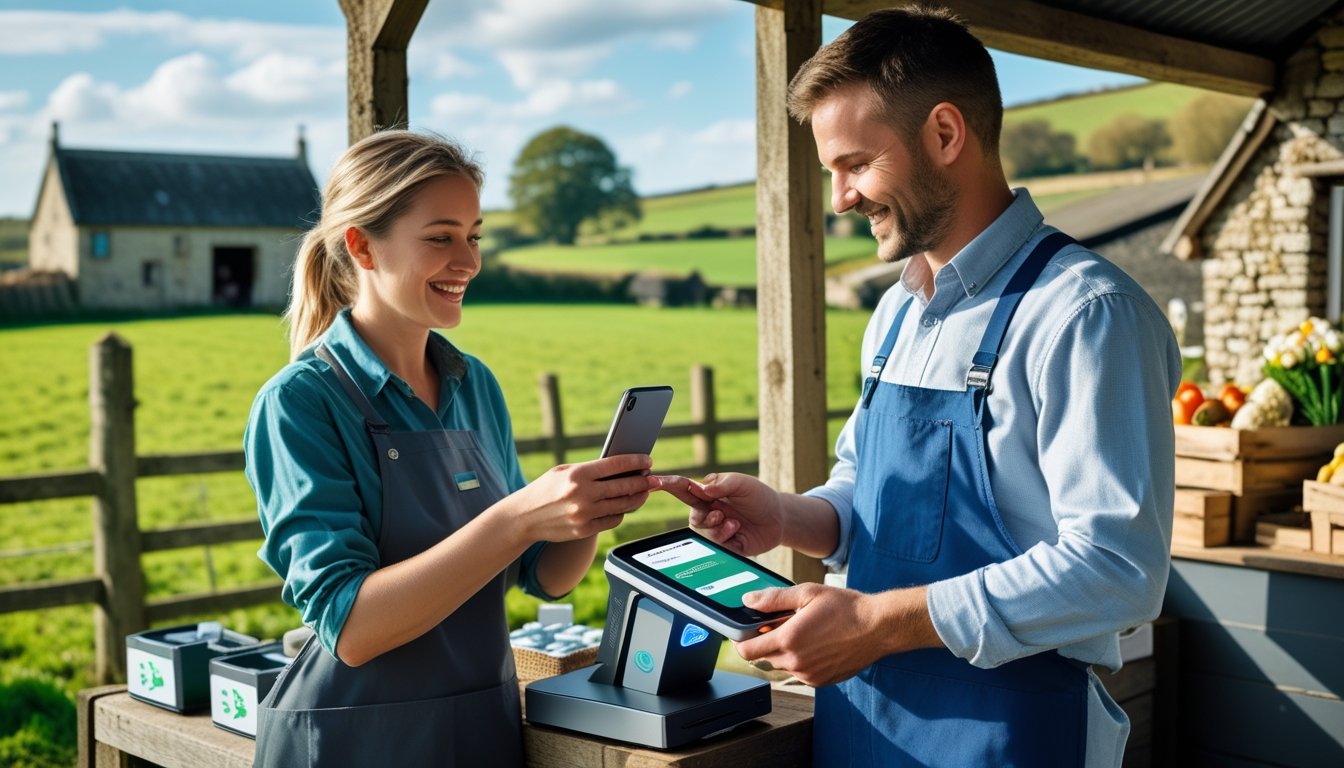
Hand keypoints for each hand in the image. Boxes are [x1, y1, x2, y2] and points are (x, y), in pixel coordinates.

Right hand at [507, 453, 656, 542]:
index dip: (636, 463)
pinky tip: (625, 506)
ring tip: (645, 492)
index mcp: (578, 475)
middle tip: (654, 478)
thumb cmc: (546, 489)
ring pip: (622, 505)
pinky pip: (613, 520)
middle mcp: (582, 494)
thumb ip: (590, 470)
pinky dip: (621, 512)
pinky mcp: (585, 530)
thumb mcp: (564, 471)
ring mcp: (584, 514)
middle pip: (624, 486)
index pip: (615, 465)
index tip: (648, 461)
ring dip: (638, 498)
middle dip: (644, 481)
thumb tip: (621, 469)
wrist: (525, 517)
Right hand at [654, 473, 782, 556]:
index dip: (668, 485)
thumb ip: (721, 483)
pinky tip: (737, 530)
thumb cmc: (759, 496)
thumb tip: (701, 488)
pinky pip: (717, 546)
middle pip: (693, 518)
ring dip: (716, 529)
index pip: (684, 490)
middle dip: (704, 518)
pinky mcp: (727, 545)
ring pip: (704, 534)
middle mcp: (710, 513)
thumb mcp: (742, 483)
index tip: (654, 482)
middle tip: (720, 513)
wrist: (779, 518)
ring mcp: (717, 530)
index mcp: (708, 495)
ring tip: (734, 523)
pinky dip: (725, 537)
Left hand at [731, 583, 891, 687]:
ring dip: (784, 650)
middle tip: (780, 623)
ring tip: (802, 631)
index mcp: (789, 640)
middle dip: (765, 641)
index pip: (747, 651)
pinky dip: (800, 659)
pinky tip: (815, 643)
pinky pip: (799, 672)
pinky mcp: (821, 681)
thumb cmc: (846, 608)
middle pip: (763, 657)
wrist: (878, 627)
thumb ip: (774, 599)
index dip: (739, 641)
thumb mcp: (807, 593)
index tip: (741, 632)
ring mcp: (809, 675)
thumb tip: (749, 600)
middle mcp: (796, 662)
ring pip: (782, 665)